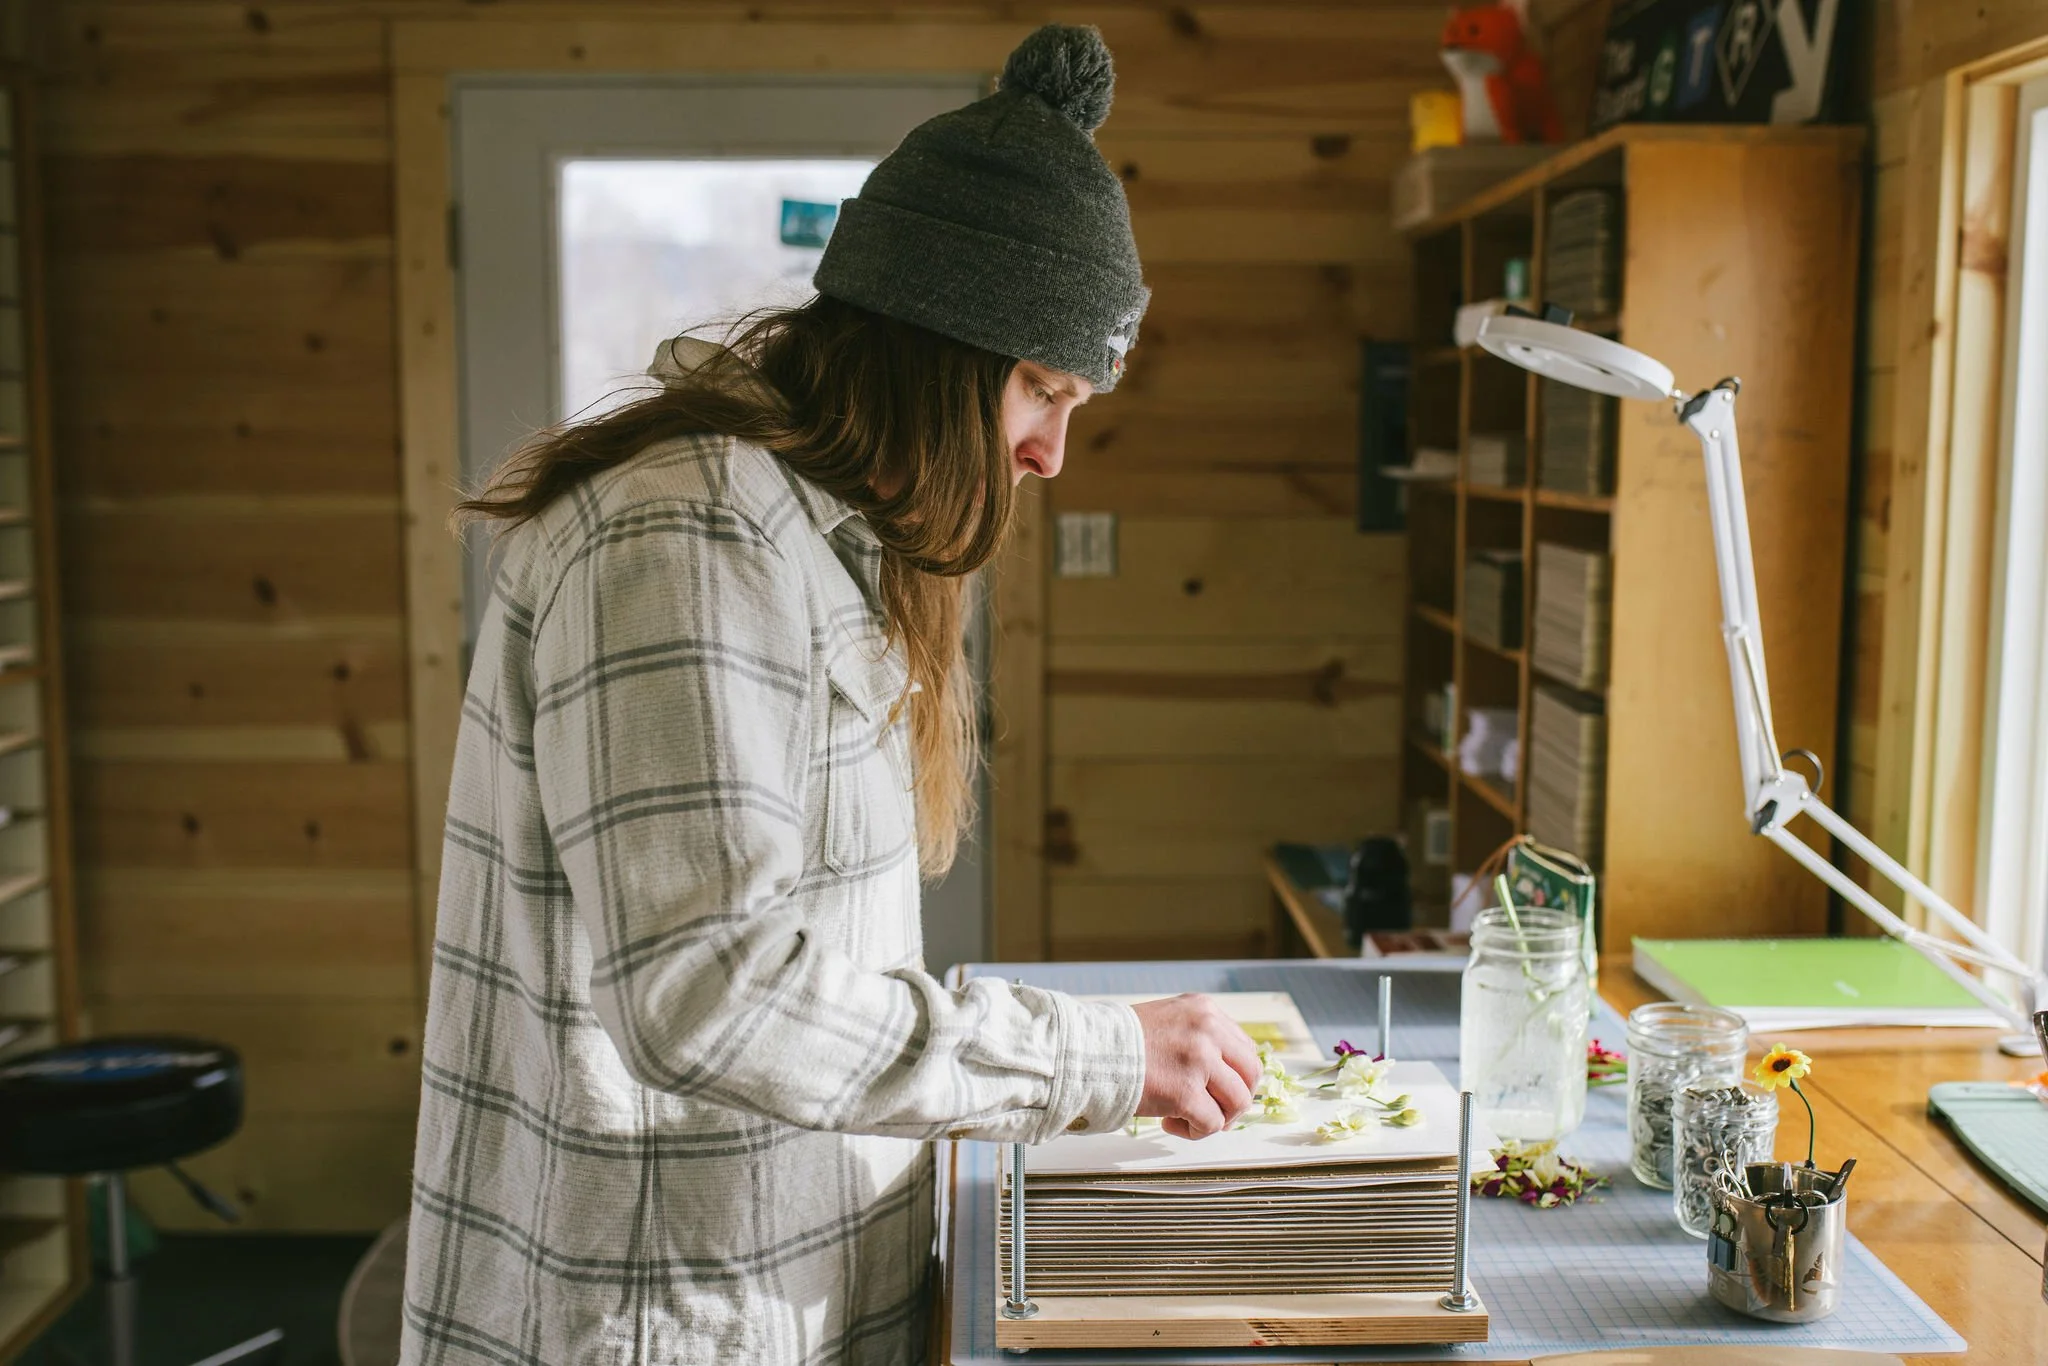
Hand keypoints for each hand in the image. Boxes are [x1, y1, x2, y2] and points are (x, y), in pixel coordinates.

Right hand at [1130, 993, 1259, 1139]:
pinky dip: (1195, 1132)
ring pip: (1236, 1101)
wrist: (1085, 1052)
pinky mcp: (1185, 1091)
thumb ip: (1198, 1037)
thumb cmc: (1118, 1043)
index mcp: (1204, 1010)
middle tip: (1215, 1113)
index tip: (1219, 1092)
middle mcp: (1207, 1029)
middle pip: (1251, 1074)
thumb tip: (1225, 1073)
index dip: (1237, 1077)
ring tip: (1186, 1119)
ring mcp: (1199, 1060)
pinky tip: (1169, 1123)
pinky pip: (1211, 1123)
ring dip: (1216, 1118)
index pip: (1245, 1048)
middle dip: (1237, 1100)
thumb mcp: (1168, 1022)